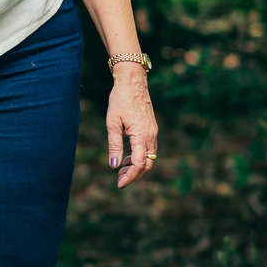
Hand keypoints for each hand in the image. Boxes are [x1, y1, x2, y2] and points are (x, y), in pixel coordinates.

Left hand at [107, 64, 157, 188]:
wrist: (132, 82)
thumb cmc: (120, 100)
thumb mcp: (112, 123)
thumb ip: (114, 145)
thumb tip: (114, 166)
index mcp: (142, 136)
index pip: (138, 165)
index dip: (130, 177)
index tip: (119, 184)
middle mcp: (151, 136)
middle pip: (147, 165)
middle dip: (134, 175)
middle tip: (119, 180)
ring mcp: (153, 132)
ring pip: (150, 158)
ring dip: (137, 167)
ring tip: (121, 169)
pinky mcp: (151, 129)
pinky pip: (149, 149)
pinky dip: (140, 157)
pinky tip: (128, 156)